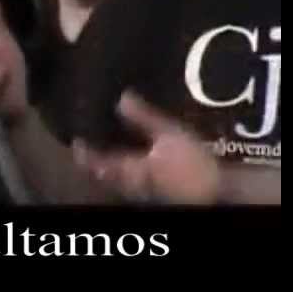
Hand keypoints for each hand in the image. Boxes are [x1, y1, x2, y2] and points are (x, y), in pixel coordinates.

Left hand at [72, 91, 219, 204]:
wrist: (216, 194)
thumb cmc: (191, 165)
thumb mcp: (170, 135)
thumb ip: (144, 118)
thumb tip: (120, 97)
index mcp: (128, 169)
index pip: (96, 162)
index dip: (84, 152)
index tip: (76, 139)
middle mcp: (130, 184)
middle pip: (103, 174)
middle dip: (94, 161)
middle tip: (89, 143)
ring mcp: (142, 192)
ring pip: (117, 181)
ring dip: (108, 167)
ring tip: (108, 149)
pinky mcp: (155, 194)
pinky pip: (131, 183)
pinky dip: (124, 172)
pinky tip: (134, 161)